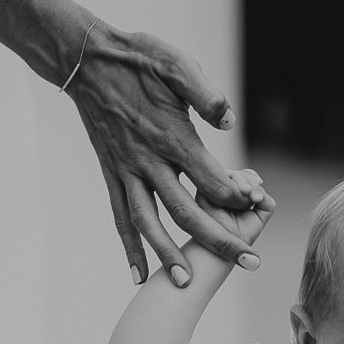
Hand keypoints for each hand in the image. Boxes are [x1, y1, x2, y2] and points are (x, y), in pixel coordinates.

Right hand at [65, 22, 263, 287]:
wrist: (87, 61)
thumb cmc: (139, 59)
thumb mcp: (177, 65)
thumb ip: (205, 94)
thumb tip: (229, 121)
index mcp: (171, 136)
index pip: (211, 179)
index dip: (236, 196)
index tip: (256, 205)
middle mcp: (148, 161)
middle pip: (187, 212)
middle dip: (220, 241)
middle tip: (250, 264)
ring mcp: (126, 171)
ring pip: (148, 223)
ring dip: (167, 255)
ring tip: (185, 284)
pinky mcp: (111, 174)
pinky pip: (120, 217)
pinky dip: (129, 247)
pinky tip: (137, 273)